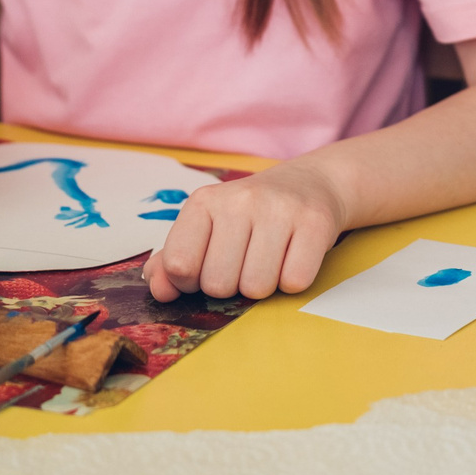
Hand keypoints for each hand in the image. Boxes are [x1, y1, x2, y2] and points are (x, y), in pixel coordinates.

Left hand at [145, 159, 347, 301]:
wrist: (310, 183)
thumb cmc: (249, 216)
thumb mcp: (206, 228)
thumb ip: (173, 261)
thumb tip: (160, 291)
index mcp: (204, 201)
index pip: (179, 264)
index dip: (191, 281)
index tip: (208, 265)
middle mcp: (241, 200)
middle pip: (218, 284)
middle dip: (232, 285)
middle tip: (245, 261)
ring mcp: (280, 209)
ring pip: (257, 288)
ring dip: (263, 285)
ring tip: (270, 259)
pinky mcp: (315, 223)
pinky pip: (295, 282)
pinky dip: (293, 280)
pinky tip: (293, 257)